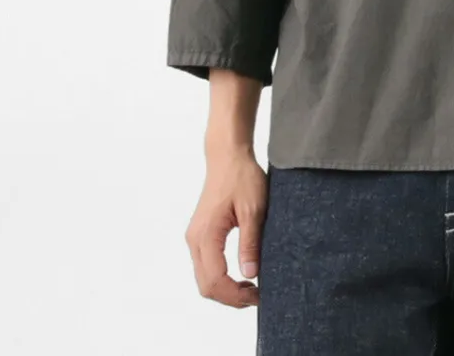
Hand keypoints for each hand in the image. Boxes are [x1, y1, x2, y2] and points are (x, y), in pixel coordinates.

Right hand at [185, 149, 266, 307]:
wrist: (228, 156)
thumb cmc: (242, 177)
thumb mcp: (253, 210)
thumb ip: (250, 243)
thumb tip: (250, 275)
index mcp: (206, 234)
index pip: (214, 280)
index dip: (236, 296)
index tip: (258, 296)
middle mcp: (195, 239)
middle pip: (206, 286)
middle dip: (230, 298)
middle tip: (257, 296)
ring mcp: (195, 237)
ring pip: (204, 278)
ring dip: (225, 289)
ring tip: (252, 287)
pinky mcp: (200, 234)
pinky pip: (205, 266)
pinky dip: (221, 278)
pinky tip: (241, 274)